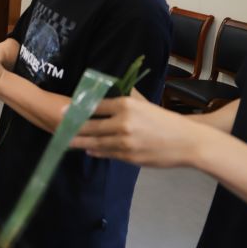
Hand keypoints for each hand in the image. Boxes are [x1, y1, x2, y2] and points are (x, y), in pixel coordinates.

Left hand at [69, 94, 203, 167]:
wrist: (188, 142)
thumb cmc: (166, 121)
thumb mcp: (146, 104)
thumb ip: (127, 98)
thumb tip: (109, 92)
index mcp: (127, 105)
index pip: (96, 105)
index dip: (78, 108)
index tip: (64, 110)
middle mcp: (123, 122)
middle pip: (91, 125)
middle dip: (73, 127)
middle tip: (59, 126)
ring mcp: (125, 141)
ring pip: (96, 142)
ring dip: (80, 142)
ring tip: (67, 140)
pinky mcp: (129, 156)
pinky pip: (107, 153)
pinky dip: (96, 151)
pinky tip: (88, 149)